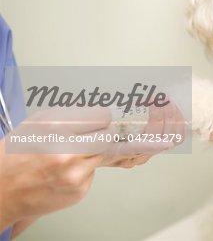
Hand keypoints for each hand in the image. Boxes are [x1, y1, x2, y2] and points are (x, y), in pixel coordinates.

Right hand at [0, 107, 164, 230]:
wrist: (1, 192)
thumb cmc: (14, 156)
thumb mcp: (36, 124)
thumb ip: (67, 116)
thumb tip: (96, 114)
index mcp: (56, 131)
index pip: (101, 118)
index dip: (102, 119)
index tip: (102, 120)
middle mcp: (68, 153)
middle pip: (107, 137)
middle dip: (103, 134)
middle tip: (94, 136)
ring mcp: (75, 174)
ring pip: (102, 155)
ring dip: (92, 153)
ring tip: (71, 156)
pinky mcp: (79, 190)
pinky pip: (93, 174)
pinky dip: (83, 171)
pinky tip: (64, 173)